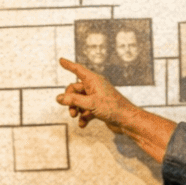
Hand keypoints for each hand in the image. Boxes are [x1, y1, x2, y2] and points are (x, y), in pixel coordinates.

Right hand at [56, 57, 176, 162]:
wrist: (127, 121)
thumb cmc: (112, 108)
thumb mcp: (90, 103)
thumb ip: (73, 100)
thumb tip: (58, 98)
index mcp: (94, 80)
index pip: (78, 70)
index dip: (69, 65)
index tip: (61, 60)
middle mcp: (95, 87)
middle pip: (75, 89)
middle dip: (70, 100)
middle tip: (71, 111)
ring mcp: (97, 97)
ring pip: (80, 101)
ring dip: (76, 109)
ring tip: (75, 117)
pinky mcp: (99, 108)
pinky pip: (86, 110)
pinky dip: (83, 116)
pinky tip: (82, 124)